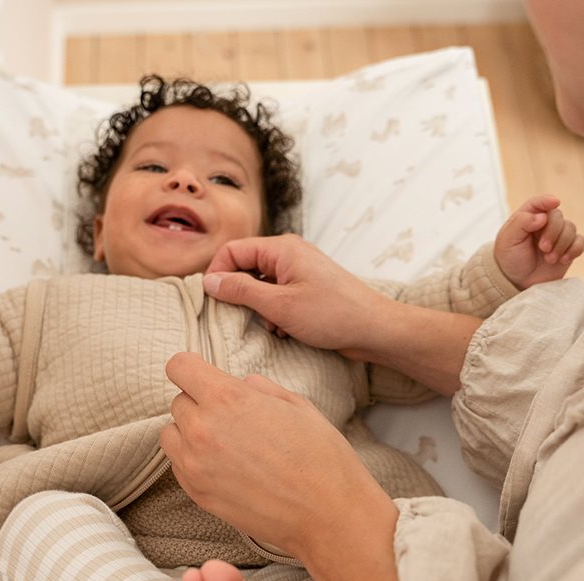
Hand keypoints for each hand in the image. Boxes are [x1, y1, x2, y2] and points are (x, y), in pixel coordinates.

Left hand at [160, 352, 364, 555]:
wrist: (327, 515)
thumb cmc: (320, 458)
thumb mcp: (297, 405)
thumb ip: (260, 387)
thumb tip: (242, 383)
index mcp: (228, 399)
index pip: (179, 367)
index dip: (191, 368)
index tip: (202, 375)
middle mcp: (203, 430)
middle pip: (178, 401)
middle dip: (199, 402)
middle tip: (230, 416)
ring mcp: (196, 465)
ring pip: (171, 434)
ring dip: (189, 432)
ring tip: (223, 442)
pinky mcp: (197, 493)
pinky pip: (178, 464)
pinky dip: (193, 459)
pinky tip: (224, 465)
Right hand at [204, 233, 391, 353]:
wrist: (374, 329)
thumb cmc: (333, 314)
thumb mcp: (280, 305)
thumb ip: (241, 291)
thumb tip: (210, 282)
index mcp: (282, 249)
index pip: (233, 250)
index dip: (217, 273)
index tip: (212, 300)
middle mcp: (289, 254)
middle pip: (245, 267)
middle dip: (240, 294)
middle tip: (242, 317)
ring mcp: (299, 271)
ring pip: (260, 285)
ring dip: (259, 308)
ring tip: (273, 326)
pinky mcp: (306, 289)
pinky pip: (276, 296)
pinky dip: (274, 314)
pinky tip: (285, 330)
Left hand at [494, 195, 583, 288]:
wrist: (517, 281)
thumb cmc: (510, 259)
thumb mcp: (508, 241)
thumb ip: (521, 223)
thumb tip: (542, 216)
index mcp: (526, 218)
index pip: (537, 203)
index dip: (546, 201)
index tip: (555, 203)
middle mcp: (543, 224)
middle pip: (557, 216)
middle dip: (552, 232)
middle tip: (543, 248)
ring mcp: (557, 235)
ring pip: (570, 228)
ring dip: (561, 244)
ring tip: (549, 259)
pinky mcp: (568, 248)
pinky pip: (580, 242)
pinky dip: (574, 250)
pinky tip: (563, 259)